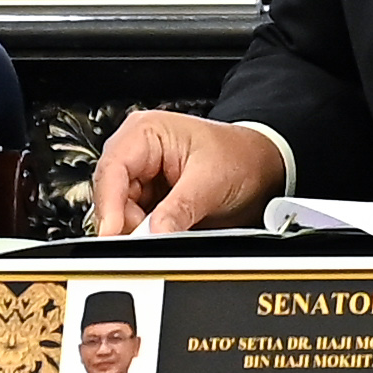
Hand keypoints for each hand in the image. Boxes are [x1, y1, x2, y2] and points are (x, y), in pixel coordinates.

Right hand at [90, 111, 286, 233]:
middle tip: (148, 241)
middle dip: (127, 222)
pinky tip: (164, 235)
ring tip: (170, 232)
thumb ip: (180, 209)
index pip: (113, 170)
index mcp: (145, 131)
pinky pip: (135, 223)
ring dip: (138, 230)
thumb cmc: (240, 157)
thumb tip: (154, 233)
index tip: (114, 232)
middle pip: (111, 195)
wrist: (261, 168)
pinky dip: (145, 234)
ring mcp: (141, 177)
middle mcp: (136, 153)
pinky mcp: (148, 200)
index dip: (110, 205)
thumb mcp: (211, 181)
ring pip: (120, 213)